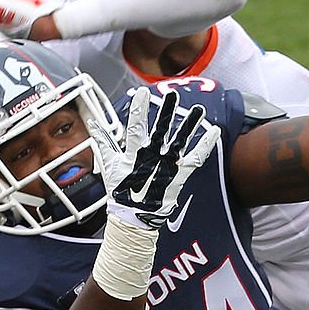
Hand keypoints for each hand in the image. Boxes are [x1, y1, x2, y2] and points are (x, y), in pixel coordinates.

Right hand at [94, 88, 220, 228]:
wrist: (134, 216)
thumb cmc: (121, 190)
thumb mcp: (110, 165)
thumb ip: (104, 142)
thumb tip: (94, 124)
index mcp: (134, 153)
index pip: (135, 126)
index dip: (139, 109)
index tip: (142, 93)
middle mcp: (152, 157)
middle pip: (161, 129)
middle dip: (166, 111)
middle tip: (172, 94)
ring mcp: (167, 165)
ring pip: (180, 140)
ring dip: (190, 124)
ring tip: (198, 109)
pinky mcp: (180, 174)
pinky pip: (196, 158)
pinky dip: (206, 145)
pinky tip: (214, 131)